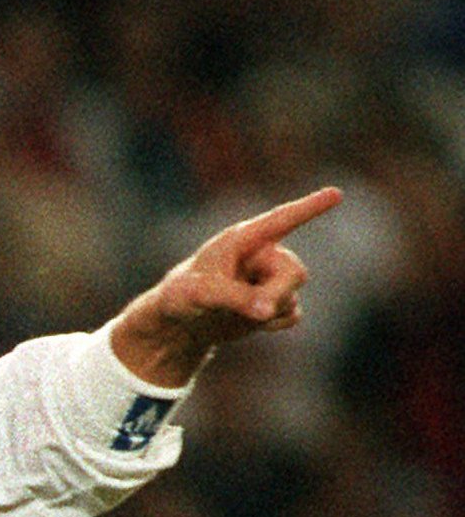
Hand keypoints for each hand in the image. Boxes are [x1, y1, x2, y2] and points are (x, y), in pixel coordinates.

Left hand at [110, 186, 343, 385]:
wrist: (180, 322)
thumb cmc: (181, 295)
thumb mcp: (201, 293)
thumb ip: (236, 297)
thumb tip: (269, 311)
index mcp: (244, 239)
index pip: (282, 220)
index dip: (310, 207)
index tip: (336, 193)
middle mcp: (263, 255)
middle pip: (294, 272)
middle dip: (278, 293)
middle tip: (257, 311)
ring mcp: (271, 279)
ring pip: (291, 296)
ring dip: (269, 311)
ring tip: (233, 311)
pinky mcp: (275, 302)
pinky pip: (292, 315)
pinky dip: (273, 323)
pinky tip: (250, 321)